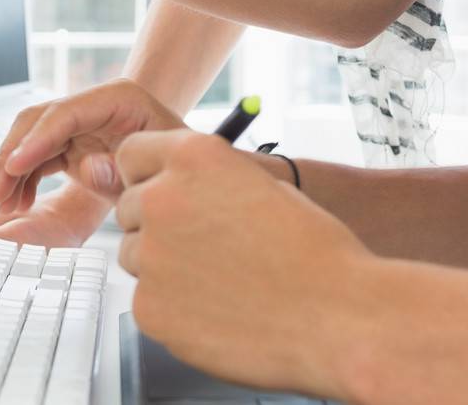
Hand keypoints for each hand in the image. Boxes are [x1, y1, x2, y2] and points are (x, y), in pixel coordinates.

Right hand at [0, 79, 186, 211]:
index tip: (13, 166)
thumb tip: (85, 168)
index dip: (36, 139)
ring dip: (11, 170)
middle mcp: (92, 105)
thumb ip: (122, 169)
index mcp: (117, 98)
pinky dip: (24, 178)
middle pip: (39, 120)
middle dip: (12, 155)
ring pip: (31, 138)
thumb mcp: (158, 164)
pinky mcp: (72, 143)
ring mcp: (79, 123)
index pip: (65, 112)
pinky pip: (38, 157)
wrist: (182, 158)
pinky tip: (17, 202)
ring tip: (2, 204)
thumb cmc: (175, 157)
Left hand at [115, 130, 370, 396]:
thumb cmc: (313, 249)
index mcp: (193, 156)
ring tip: (220, 278)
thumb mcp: (259, 183)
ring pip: (134, 254)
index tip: (159, 190)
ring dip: (163, 264)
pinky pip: (147, 299)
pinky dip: (172, 305)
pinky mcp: (149, 307)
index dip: (147, 175)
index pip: (131, 154)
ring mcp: (151, 254)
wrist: (338, 315)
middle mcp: (162, 197)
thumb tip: (166, 187)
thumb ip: (204, 178)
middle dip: (156, 222)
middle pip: (129, 207)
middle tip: (203, 244)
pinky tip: (217, 307)